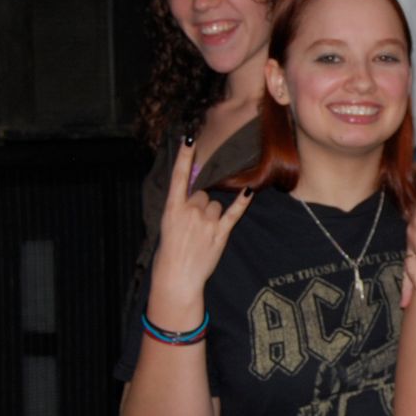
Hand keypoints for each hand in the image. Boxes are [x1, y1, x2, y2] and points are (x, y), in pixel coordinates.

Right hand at [150, 138, 253, 308]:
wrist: (176, 278)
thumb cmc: (169, 253)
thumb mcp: (166, 226)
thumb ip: (179, 208)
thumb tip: (193, 196)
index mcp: (171, 208)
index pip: (178, 177)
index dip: (184, 156)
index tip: (190, 137)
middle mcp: (190, 211)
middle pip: (202, 194)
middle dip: (200, 206)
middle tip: (192, 226)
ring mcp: (205, 222)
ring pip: (216, 205)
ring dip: (212, 215)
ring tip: (202, 234)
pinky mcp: (220, 233)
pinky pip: (233, 213)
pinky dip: (241, 203)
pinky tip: (250, 190)